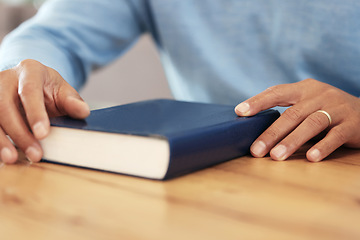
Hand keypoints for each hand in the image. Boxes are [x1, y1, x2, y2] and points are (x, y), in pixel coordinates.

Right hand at [0, 59, 89, 162]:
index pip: (29, 91)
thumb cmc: (48, 90)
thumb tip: (83, 111)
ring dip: (0, 140)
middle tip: (35, 154)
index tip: (43, 134)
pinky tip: (2, 154)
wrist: (31, 85)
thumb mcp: (63, 92)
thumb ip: (72, 101)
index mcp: (30, 70)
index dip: (35, 113)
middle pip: (5, 106)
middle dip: (20, 133)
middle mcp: (6, 78)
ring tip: (11, 159)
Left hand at [235, 78, 359, 161]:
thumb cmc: (327, 111)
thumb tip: (254, 129)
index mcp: (305, 89)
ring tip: (276, 156)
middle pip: (292, 114)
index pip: (277, 92)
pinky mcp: (353, 124)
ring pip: (311, 124)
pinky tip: (311, 158)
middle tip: (256, 150)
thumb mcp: (308, 104)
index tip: (240, 112)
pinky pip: (335, 135)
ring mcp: (337, 108)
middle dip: (271, 133)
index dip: (258, 101)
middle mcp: (320, 95)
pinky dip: (322, 146)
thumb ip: (288, 111)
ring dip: (292, 141)